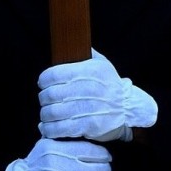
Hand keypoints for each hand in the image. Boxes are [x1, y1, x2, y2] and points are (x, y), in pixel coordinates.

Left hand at [38, 51, 156, 142]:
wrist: (128, 109)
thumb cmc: (111, 85)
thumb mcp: (102, 64)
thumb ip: (86, 53)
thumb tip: (73, 41)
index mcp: (86, 71)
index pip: (53, 74)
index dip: (43, 80)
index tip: (42, 84)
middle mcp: (85, 88)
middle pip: (50, 94)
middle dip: (43, 99)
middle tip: (44, 101)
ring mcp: (86, 108)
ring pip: (52, 113)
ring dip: (44, 115)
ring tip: (45, 115)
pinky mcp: (87, 125)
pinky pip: (60, 128)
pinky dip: (49, 129)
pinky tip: (47, 128)